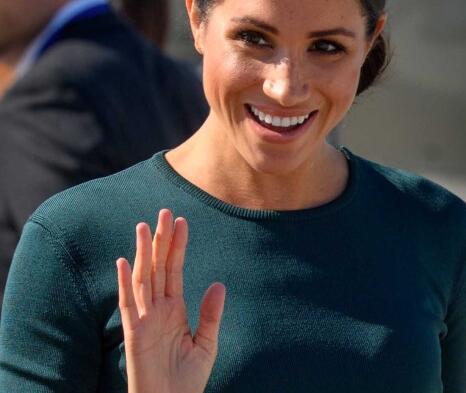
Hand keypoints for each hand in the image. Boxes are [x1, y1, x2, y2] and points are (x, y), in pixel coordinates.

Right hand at [117, 209, 225, 392]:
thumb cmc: (187, 380)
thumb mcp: (206, 344)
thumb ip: (211, 315)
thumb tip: (219, 283)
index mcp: (174, 308)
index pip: (174, 270)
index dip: (178, 246)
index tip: (182, 222)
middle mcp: (157, 309)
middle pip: (158, 267)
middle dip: (162, 240)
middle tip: (166, 212)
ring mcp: (144, 319)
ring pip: (143, 278)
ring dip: (144, 252)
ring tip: (146, 226)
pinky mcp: (133, 334)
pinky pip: (127, 305)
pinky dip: (124, 283)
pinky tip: (124, 261)